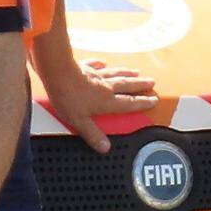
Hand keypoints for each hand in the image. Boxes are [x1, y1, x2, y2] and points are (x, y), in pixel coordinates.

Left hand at [45, 49, 164, 138]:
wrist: (57, 72)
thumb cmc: (67, 97)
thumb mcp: (80, 121)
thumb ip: (93, 135)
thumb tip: (105, 148)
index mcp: (106, 101)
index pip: (128, 104)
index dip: (142, 103)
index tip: (153, 100)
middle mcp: (104, 87)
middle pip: (126, 86)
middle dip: (140, 85)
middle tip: (152, 82)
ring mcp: (95, 75)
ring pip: (115, 74)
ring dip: (127, 73)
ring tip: (136, 72)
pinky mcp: (84, 66)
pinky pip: (95, 65)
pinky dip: (100, 64)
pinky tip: (104, 63)